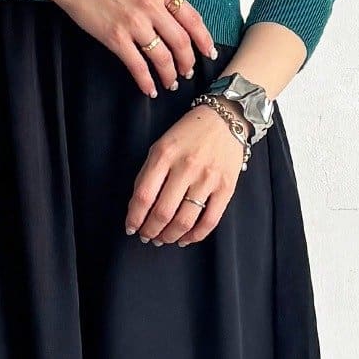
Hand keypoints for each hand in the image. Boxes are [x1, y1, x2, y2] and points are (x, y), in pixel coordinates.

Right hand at [43, 0, 215, 95]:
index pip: (193, 18)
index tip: (209, 53)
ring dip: (170, 74)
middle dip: (188, 62)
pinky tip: (150, 89)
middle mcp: (151, 5)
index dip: (204, 39)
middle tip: (188, 73)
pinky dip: (146, 81)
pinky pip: (138, 65)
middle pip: (181, 41)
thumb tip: (177, 20)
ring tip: (171, 83)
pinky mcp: (115, 37)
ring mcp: (133, 22)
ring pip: (163, 57)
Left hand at [126, 100, 245, 245]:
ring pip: (185, 220)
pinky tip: (184, 238)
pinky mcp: (226, 188)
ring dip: (169, 236)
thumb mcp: (161, 146)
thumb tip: (138, 208)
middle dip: (150, 231)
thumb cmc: (188, 134)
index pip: (144, 196)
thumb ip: (148, 174)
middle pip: (163, 212)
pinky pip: (210, 220)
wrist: (226, 119)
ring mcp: (208, 179)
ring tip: (163, 239)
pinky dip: (195, 236)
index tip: (131, 228)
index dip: (134, 218)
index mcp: (164, 155)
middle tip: (146, 237)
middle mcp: (186, 167)